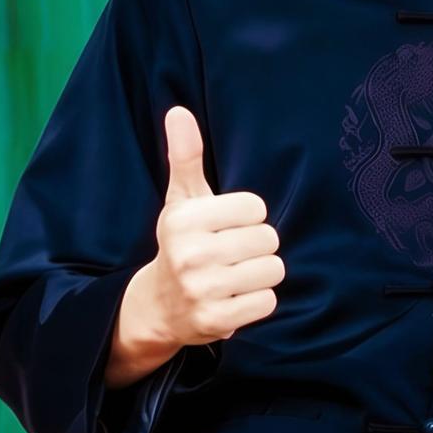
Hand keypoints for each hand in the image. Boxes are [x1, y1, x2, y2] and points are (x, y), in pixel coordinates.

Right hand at [105, 106, 284, 387]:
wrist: (159, 306)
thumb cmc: (181, 243)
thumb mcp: (181, 199)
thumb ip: (185, 156)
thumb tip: (178, 111)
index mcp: (184, 220)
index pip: (256, 208)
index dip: (249, 217)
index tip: (228, 226)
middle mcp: (190, 255)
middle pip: (269, 239)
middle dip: (259, 246)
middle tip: (235, 254)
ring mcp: (202, 290)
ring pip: (273, 270)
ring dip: (261, 274)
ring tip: (238, 275)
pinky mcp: (216, 321)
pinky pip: (267, 302)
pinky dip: (258, 300)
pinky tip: (237, 297)